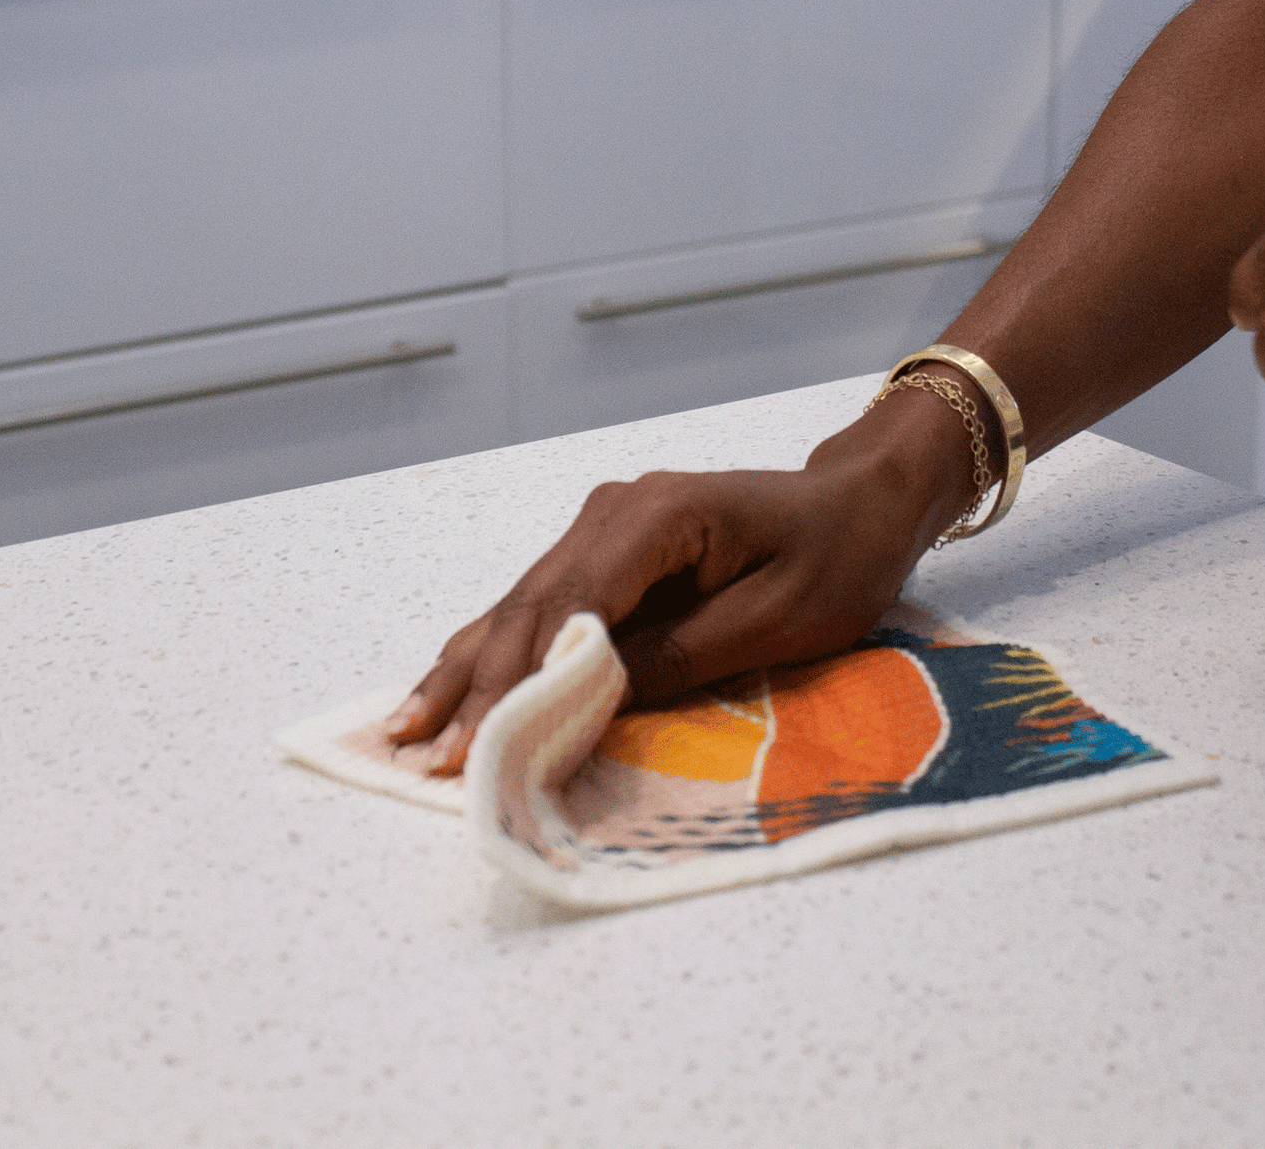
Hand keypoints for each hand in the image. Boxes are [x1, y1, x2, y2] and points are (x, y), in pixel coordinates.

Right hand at [385, 383, 987, 773]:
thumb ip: (676, 658)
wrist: (858, 503)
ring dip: (469, 669)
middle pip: (530, 606)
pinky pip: (545, 605)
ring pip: (523, 605)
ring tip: (405, 730)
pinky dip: (499, 650)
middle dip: (479, 686)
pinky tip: (451, 685)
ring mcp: (605, 526)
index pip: (569, 607)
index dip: (520, 681)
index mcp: (655, 519)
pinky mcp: (610, 549)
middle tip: (429, 761)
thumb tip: (583, 703)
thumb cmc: (834, 558)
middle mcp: (613, 513)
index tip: (481, 746)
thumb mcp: (772, 620)